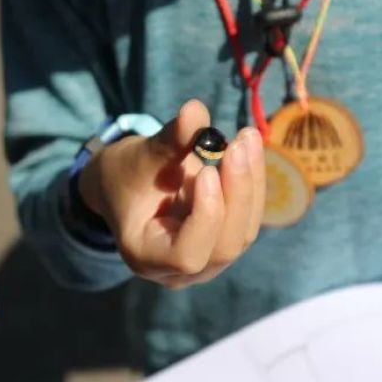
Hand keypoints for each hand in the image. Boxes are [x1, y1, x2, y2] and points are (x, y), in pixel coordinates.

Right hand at [78, 99, 264, 287]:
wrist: (129, 185)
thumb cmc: (128, 174)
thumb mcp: (142, 155)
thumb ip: (170, 139)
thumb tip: (196, 110)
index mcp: (147, 257)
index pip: (187, 255)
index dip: (206, 217)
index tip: (209, 171)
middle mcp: (180, 272)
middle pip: (225, 246)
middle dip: (238, 193)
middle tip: (239, 143)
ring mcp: (206, 262)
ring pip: (244, 232)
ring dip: (251, 183)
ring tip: (247, 137)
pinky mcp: (224, 243)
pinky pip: (249, 219)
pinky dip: (252, 182)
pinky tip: (250, 146)